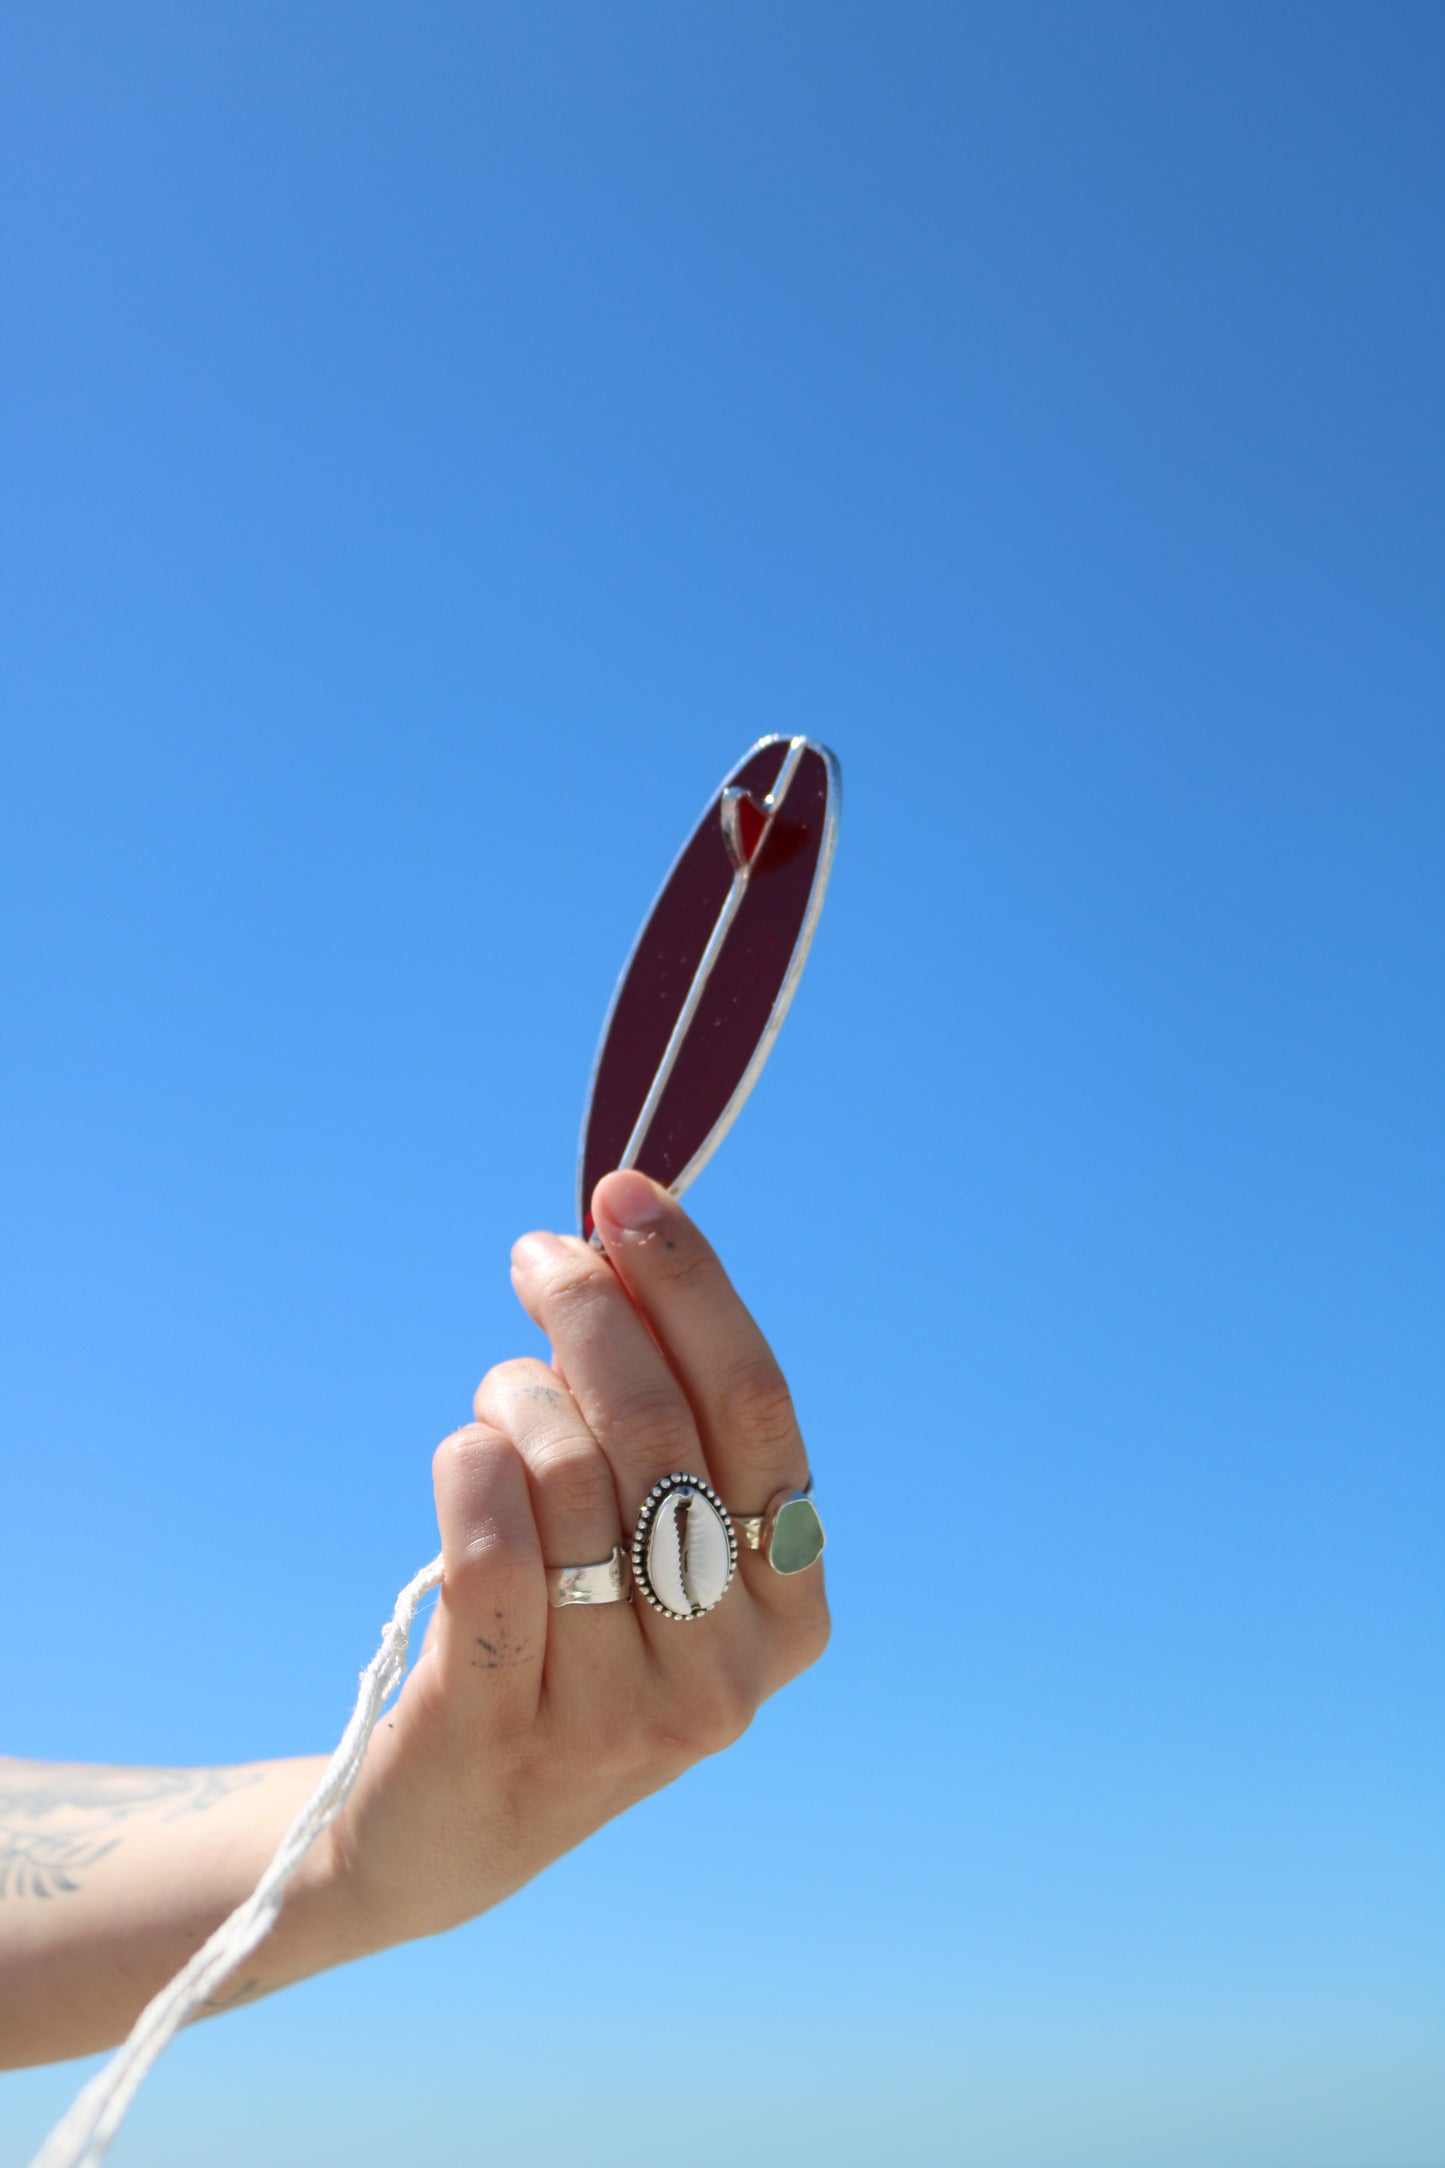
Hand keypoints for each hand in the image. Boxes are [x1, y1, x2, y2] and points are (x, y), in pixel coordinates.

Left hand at [323, 1169, 828, 1950]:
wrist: (454, 1823)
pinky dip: (469, 1467)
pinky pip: (489, 1548)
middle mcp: (728, 1672)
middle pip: (662, 1429)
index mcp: (792, 1606)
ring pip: (569, 1477)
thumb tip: (630, 1232)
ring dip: (515, 1397)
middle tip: (539, 1254)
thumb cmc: (568, 1632)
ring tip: (498, 1396)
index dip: (694, 1285)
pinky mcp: (504, 1729)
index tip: (626, 1194)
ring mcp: (620, 1715)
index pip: (760, 1407)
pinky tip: (464, 1451)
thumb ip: (668, 1409)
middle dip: (591, 1310)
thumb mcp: (650, 1531)